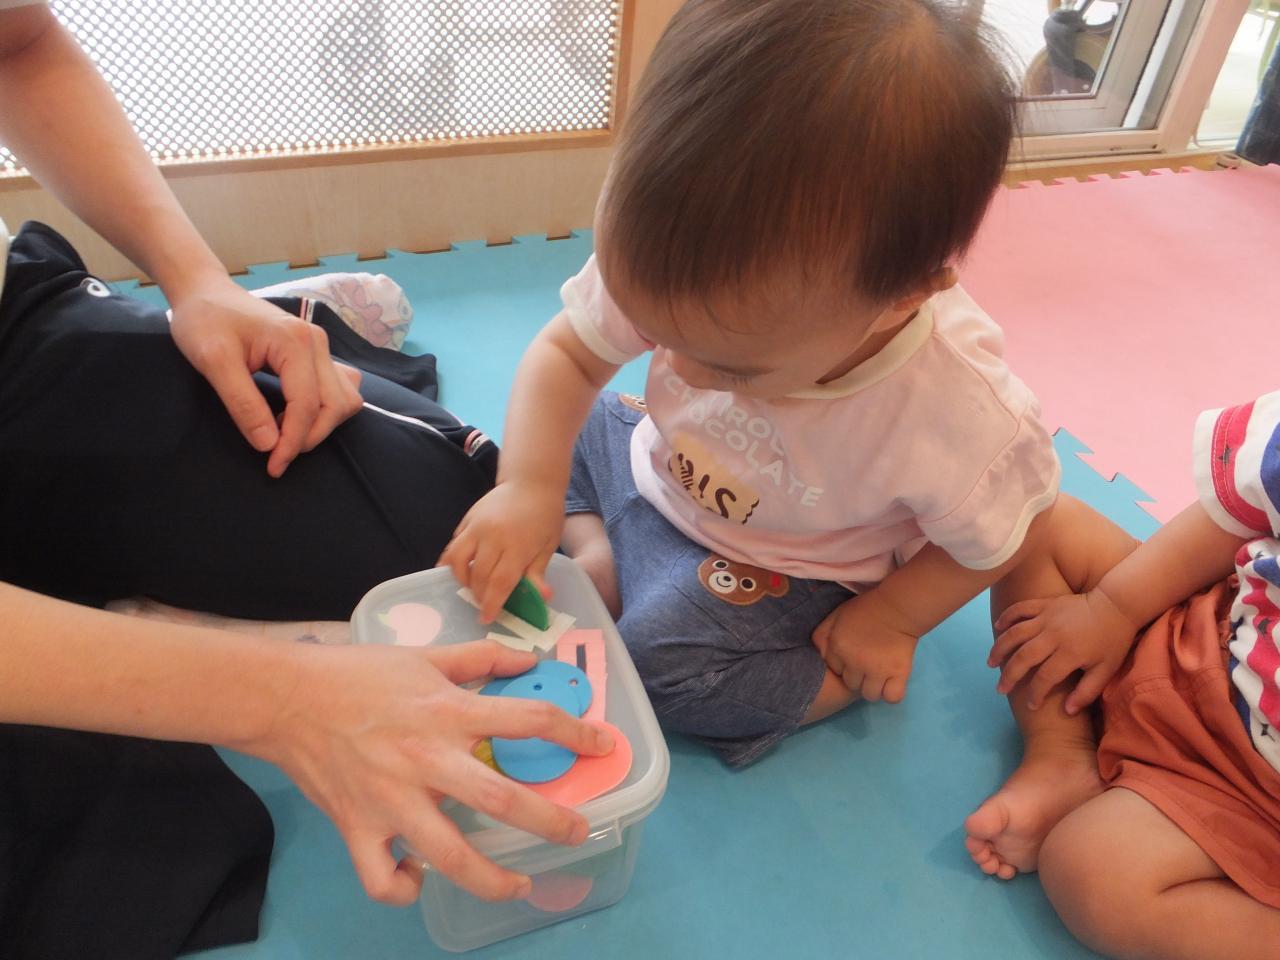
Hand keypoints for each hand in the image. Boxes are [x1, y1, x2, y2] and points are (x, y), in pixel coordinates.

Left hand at [169, 279, 362, 476]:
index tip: (272, 466)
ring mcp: (320, 347)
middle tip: (277, 456)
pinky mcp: (316, 353)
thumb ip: (243, 403)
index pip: (308, 405)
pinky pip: (339, 388)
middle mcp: (317, 343)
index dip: (292, 442)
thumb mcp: (213, 362)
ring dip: (322, 424)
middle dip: (310, 437)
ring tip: (286, 435)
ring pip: (345, 399)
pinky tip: (297, 415)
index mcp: (295, 342)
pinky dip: (326, 410)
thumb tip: (269, 444)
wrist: (204, 291)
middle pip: (336, 405)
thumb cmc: (205, 321)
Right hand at [260, 640, 614, 904]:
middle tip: (578, 832)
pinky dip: (403, 888)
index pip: (526, 720)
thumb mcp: (426, 656)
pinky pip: (382, 878)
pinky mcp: (357, 827)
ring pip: (450, 855)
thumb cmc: (357, 673)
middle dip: (549, 820)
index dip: (574, 731)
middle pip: (500, 797)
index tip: (602, 746)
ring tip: (519, 884)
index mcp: (447, 711)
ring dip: (491, 879)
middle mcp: (426, 759)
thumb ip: (481, 659)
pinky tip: (419, 879)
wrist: (285, 698)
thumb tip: (528, 659)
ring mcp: (391, 800)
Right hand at [440, 480, 564, 621]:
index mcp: (517, 546)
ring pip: (457, 560)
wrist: (531, 482)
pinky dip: (452, 561)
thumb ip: (538, 572)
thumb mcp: (548, 545)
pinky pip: (453, 545)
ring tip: (472, 586)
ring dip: (461, 578)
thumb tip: (542, 598)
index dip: (492, 604)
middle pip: (477, 576)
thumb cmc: (545, 516)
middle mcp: (493, 536)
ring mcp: (476, 526)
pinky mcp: (467, 519)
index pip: (500, 582)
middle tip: (483, 604)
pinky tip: (460, 570)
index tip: (486, 618)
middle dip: (478, 595)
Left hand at [811, 594, 919, 702]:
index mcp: (838, 647)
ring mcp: (877, 670)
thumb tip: (819, 655)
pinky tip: (891, 682)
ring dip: (873, 687)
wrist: (897, 607)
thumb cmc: (866, 609)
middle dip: (856, 676)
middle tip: (866, 664)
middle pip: (850, 684)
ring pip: (869, 695)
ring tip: (879, 675)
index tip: (852, 657)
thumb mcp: (836, 616)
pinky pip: (892, 697)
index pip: (834, 670)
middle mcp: (854, 663)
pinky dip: (891, 693)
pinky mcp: (898, 674)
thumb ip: (822, 635)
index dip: (843, 665)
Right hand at [990, 588, 1138, 713]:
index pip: (1045, 678)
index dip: (1035, 694)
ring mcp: (1047, 617)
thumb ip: (1087, 692)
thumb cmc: (1112, 640)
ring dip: (1000, 649)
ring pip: (1015, 633)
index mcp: (1070, 653)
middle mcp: (1054, 635)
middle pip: (1024, 657)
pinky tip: (997, 628)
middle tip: (1000, 689)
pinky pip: (1020, 609)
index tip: (1030, 705)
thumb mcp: (1106, 670)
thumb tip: (1067, 711)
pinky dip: (1006, 617)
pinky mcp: (1044, 604)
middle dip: (1010, 675)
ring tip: (990, 662)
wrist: (1116, 605)